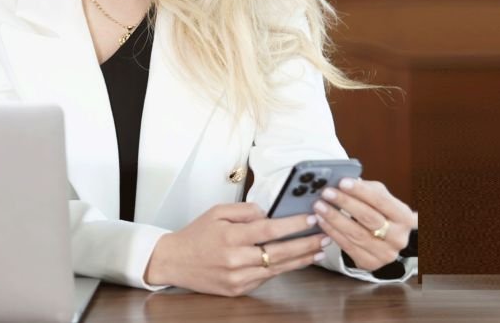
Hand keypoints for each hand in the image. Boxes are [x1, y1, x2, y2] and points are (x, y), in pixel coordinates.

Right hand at [144, 202, 330, 296]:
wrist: (174, 261)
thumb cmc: (196, 235)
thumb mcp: (216, 212)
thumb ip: (245, 210)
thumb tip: (268, 214)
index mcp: (230, 237)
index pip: (269, 230)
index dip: (293, 225)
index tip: (311, 218)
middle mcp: (235, 259)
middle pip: (279, 252)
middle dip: (306, 244)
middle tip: (325, 236)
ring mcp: (237, 278)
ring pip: (277, 269)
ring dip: (301, 259)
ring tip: (318, 250)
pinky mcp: (237, 290)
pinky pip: (265, 278)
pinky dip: (282, 269)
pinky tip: (296, 261)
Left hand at [312, 178, 416, 271]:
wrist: (386, 240)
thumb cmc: (380, 213)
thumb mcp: (380, 197)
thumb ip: (366, 189)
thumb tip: (343, 182)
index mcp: (404, 217)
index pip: (381, 201)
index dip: (360, 191)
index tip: (342, 182)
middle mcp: (398, 237)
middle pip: (368, 218)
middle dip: (345, 203)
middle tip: (326, 193)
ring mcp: (386, 253)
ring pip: (356, 234)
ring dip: (334, 219)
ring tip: (319, 207)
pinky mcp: (371, 263)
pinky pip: (348, 247)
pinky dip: (333, 233)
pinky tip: (322, 222)